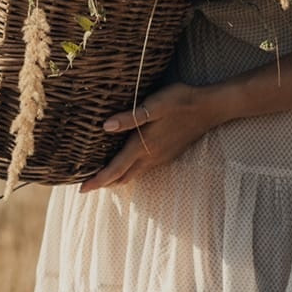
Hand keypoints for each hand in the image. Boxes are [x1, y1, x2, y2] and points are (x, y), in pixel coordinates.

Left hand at [78, 82, 223, 191]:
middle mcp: (150, 157)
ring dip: (117, 178)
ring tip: (102, 176)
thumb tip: (105, 127)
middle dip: (104, 182)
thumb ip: (130, 118)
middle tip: (86, 184)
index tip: (81, 190)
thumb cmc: (180, 102)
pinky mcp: (168, 154)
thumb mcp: (154, 105)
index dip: (97, 181)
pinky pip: (144, 169)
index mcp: (143, 146)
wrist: (210, 108)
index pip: (115, 169)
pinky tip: (127, 163)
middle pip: (122, 177)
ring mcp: (160, 158)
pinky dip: (130, 171)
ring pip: (134, 174)